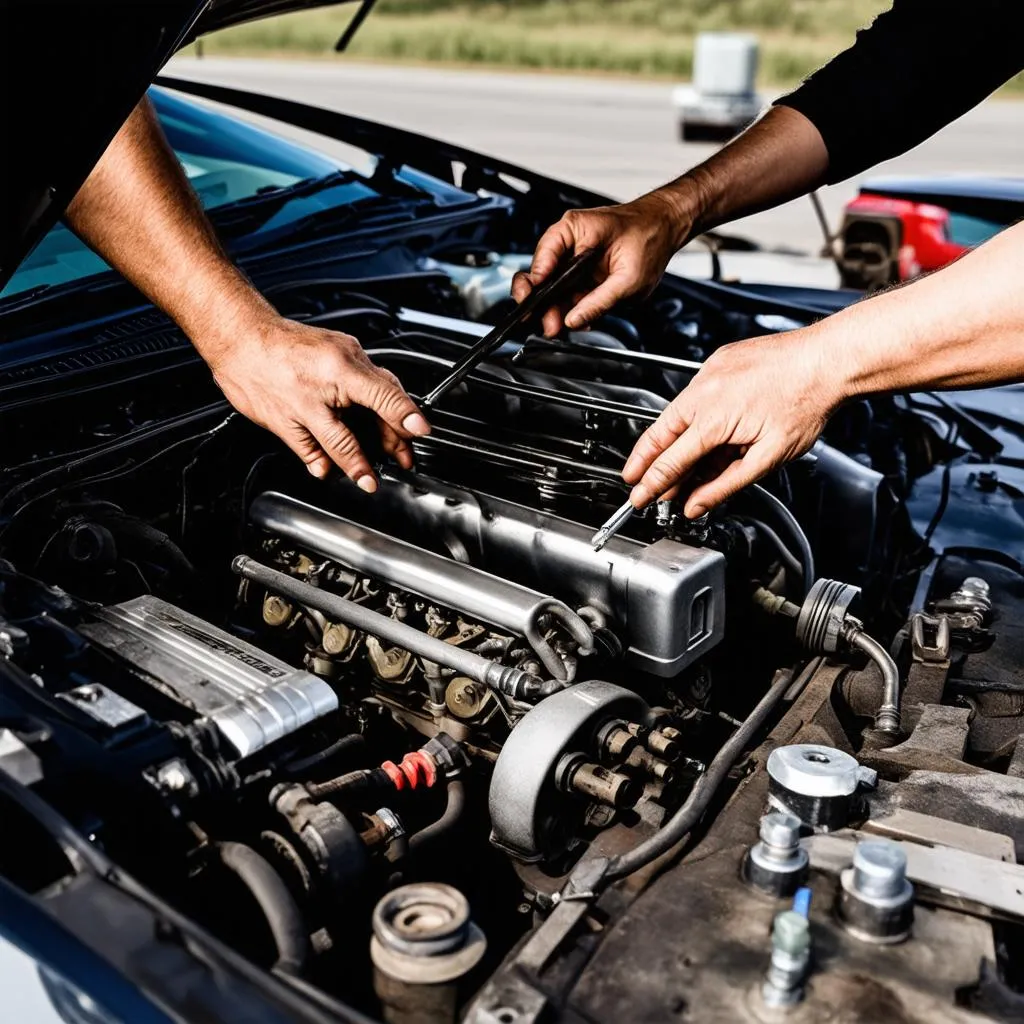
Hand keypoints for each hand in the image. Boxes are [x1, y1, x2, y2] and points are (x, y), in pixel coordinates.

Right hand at [206, 315, 429, 490]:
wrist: (241, 341)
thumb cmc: (291, 345)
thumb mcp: (339, 348)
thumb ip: (367, 374)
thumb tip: (392, 398)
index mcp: (341, 364)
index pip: (382, 391)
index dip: (405, 412)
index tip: (420, 429)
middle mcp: (321, 387)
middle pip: (363, 421)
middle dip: (388, 445)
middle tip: (404, 459)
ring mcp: (300, 406)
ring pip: (335, 441)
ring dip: (356, 465)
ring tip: (369, 481)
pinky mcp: (280, 421)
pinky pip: (303, 448)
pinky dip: (317, 462)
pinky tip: (326, 470)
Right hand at [511, 188, 693, 335]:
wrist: (664, 229)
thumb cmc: (649, 238)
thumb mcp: (629, 278)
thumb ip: (599, 301)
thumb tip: (574, 319)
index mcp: (575, 229)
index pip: (544, 254)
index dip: (536, 281)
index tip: (532, 302)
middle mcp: (569, 241)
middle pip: (542, 274)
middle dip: (542, 302)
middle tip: (548, 324)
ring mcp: (572, 256)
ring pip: (552, 287)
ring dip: (554, 309)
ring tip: (558, 327)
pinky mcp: (579, 271)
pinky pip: (566, 292)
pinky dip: (568, 307)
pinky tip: (575, 319)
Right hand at [622, 329, 840, 515]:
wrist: (828, 360)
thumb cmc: (806, 401)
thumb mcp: (767, 457)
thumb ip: (725, 484)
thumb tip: (697, 504)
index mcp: (713, 419)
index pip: (671, 461)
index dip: (652, 484)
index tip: (640, 497)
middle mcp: (703, 392)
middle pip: (660, 434)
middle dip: (643, 462)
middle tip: (634, 481)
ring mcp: (708, 373)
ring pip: (675, 414)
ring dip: (667, 442)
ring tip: (667, 467)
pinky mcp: (717, 363)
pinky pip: (692, 396)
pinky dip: (688, 418)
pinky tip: (697, 437)